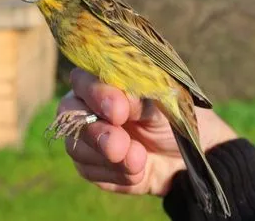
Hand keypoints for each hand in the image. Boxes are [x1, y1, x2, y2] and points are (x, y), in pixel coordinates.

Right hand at [58, 68, 236, 195]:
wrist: (184, 157)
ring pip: (76, 147)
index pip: (83, 80)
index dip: (96, 94)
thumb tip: (122, 99)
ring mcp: (85, 138)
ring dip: (110, 159)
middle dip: (98, 133)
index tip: (119, 112)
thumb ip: (140, 99)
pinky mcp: (90, 166)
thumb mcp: (163, 104)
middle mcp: (86, 107)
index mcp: (102, 82)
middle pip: (70, 115)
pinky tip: (138, 172)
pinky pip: (90, 172)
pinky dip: (116, 175)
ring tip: (140, 161)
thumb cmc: (171, 118)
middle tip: (122, 146)